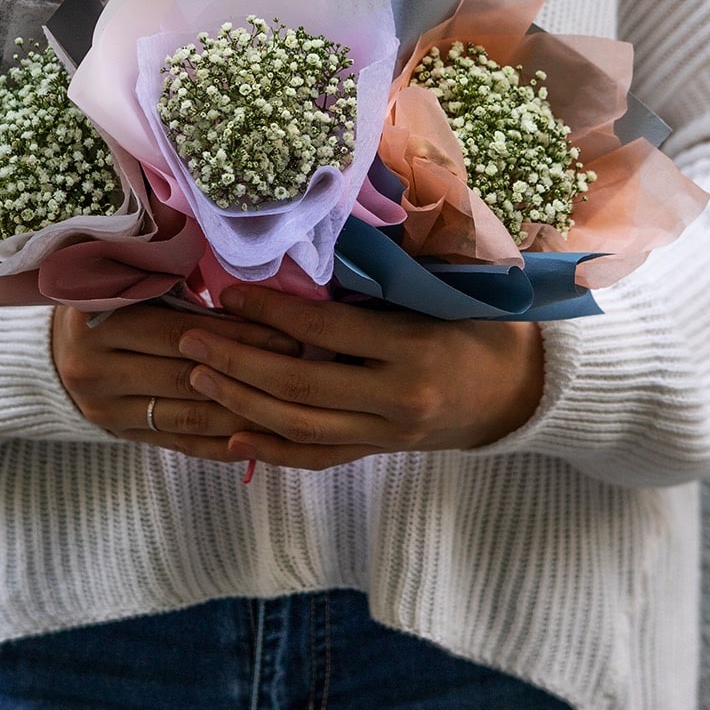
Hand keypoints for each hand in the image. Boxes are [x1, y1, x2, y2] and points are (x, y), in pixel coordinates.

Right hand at [51, 301, 298, 460]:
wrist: (50, 348)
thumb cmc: (105, 300)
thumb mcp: (128, 282)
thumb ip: (174, 285)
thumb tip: (247, 295)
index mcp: (97, 323)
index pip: (182, 334)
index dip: (238, 336)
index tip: (289, 334)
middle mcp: (94, 371)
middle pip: (188, 378)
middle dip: (250, 375)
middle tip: (302, 369)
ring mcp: (103, 410)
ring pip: (187, 417)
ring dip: (243, 414)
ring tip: (290, 406)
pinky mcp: (116, 435)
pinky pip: (177, 443)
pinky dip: (218, 444)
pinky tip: (257, 441)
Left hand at [178, 286, 545, 470]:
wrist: (520, 391)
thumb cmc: (478, 325)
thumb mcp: (440, 294)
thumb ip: (382, 282)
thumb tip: (312, 253)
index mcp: (413, 349)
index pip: (326, 331)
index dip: (271, 311)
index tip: (228, 292)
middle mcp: (397, 399)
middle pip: (301, 385)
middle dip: (238, 363)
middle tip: (190, 340)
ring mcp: (388, 434)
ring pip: (302, 427)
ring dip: (242, 403)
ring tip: (197, 378)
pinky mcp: (381, 453)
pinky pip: (320, 457)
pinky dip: (274, 451)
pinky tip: (232, 438)